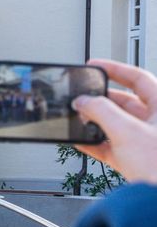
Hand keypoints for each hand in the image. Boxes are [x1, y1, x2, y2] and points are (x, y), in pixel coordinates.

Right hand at [72, 59, 156, 184]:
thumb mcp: (127, 131)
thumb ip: (101, 112)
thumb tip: (83, 101)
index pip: (138, 78)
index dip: (115, 69)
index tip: (94, 66)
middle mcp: (156, 122)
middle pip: (123, 102)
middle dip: (99, 100)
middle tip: (80, 99)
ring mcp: (145, 141)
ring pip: (115, 124)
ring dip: (95, 123)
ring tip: (78, 120)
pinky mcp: (134, 160)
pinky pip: (110, 146)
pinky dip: (94, 143)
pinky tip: (80, 141)